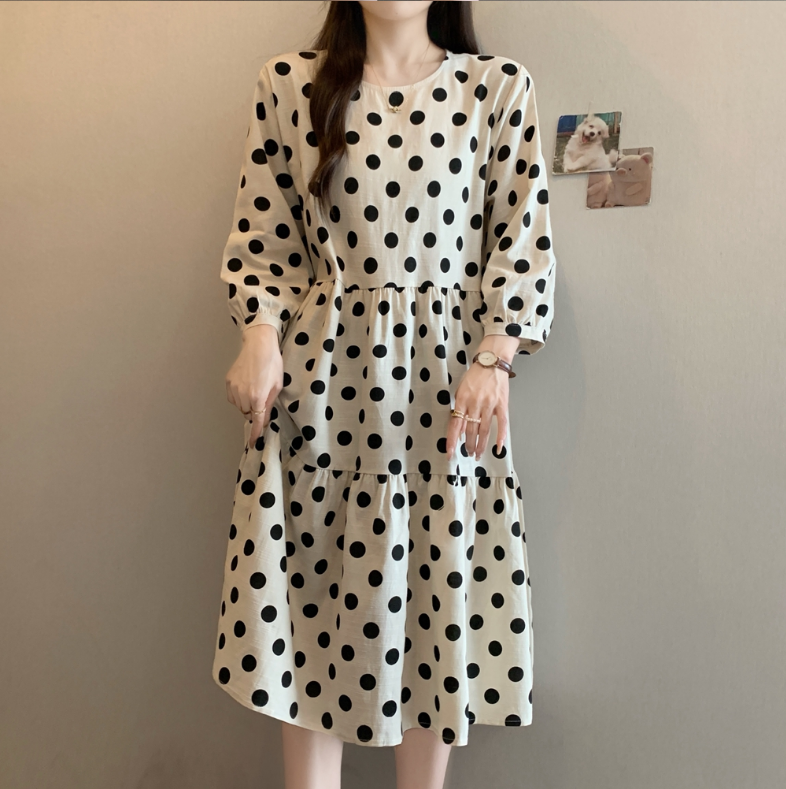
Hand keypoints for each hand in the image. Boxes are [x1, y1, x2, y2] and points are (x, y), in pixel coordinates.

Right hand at [225, 323, 282, 446]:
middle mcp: (243, 395)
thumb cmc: (272, 364)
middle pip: (248, 413)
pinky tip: (246, 386)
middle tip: (262, 398)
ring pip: (239, 406)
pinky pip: (232, 398)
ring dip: (246, 404)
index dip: (255, 433)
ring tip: (254, 388)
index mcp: (258, 397)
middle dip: (255, 411)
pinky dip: (239, 397)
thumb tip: (264, 420)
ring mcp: (233, 388)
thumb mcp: (277, 386)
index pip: (256, 421)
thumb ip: (269, 405)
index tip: (253, 444)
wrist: (259, 345)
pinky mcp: (228, 382)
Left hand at [446, 362, 510, 460]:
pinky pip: (502, 423)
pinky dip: (500, 436)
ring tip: (478, 454)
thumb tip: (459, 429)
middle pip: (471, 430)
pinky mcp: (502, 404)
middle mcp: (475, 403)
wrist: (492, 361)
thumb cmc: (475, 376)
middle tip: (468, 454)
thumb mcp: (461, 390)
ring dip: (481, 444)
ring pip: (484, 430)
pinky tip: (498, 447)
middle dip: (468, 445)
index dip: (452, 440)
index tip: (450, 452)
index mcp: (462, 399)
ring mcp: (490, 404)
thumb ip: (460, 409)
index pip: (455, 424)